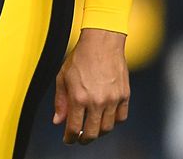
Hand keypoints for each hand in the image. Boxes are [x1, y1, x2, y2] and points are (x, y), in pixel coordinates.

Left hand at [53, 27, 129, 144]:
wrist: (102, 42)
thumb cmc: (81, 57)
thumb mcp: (62, 77)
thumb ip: (60, 101)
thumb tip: (58, 120)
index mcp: (79, 97)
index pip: (74, 128)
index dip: (70, 138)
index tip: (68, 139)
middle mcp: (97, 101)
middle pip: (92, 133)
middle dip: (84, 139)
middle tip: (80, 138)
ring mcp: (113, 99)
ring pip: (107, 128)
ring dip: (98, 132)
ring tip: (92, 128)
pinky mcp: (124, 96)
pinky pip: (121, 118)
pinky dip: (113, 122)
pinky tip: (106, 118)